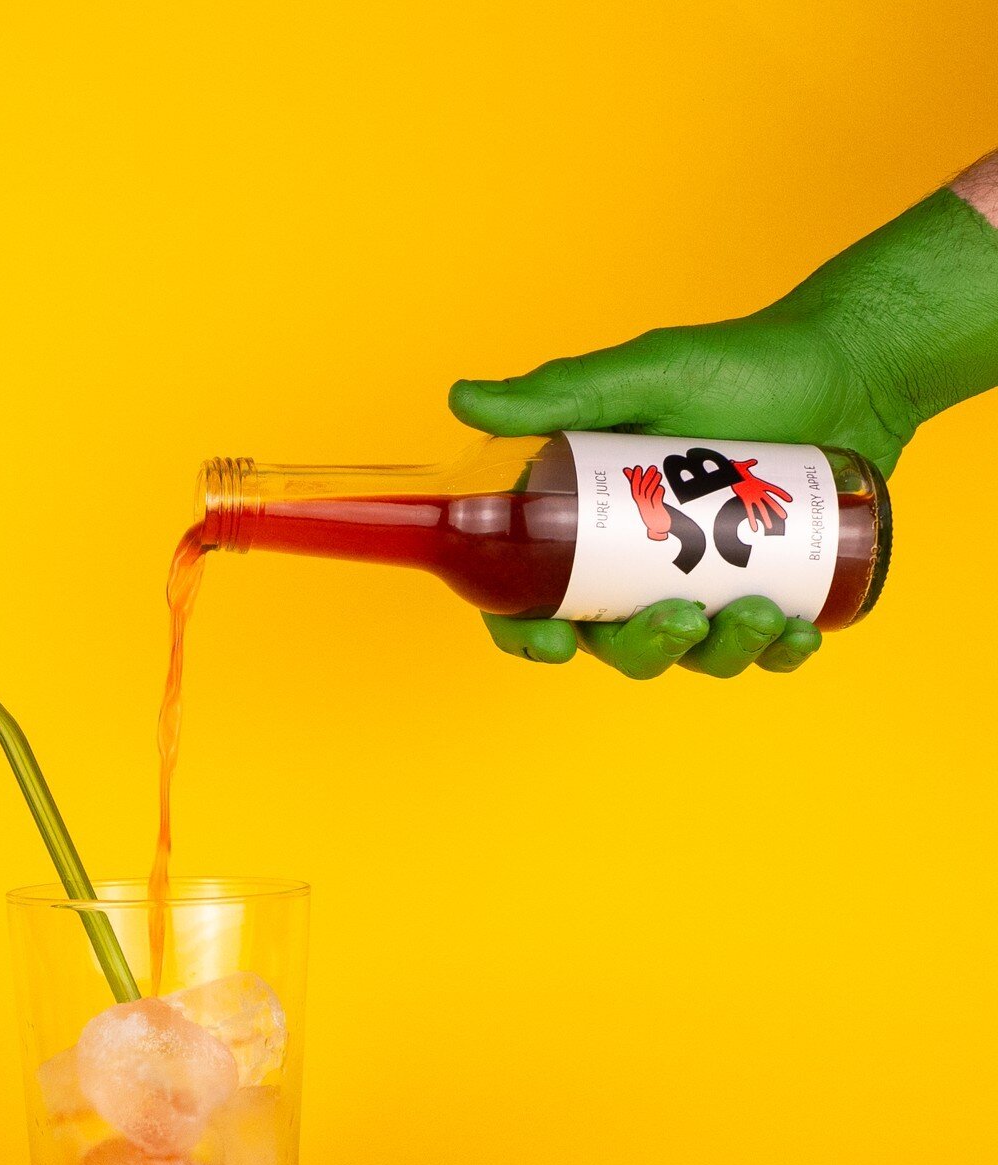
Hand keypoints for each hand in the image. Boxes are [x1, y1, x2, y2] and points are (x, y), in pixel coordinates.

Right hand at [449, 306, 901, 678]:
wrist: (851, 365)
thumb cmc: (743, 363)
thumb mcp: (646, 376)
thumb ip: (557, 393)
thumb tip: (462, 400)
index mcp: (586, 520)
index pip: (532, 593)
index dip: (527, 632)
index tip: (556, 641)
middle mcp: (636, 561)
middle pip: (613, 641)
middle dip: (645, 647)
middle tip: (685, 617)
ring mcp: (703, 580)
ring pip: (689, 652)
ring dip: (718, 653)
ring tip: (762, 612)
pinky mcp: (769, 589)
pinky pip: (761, 647)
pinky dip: (777, 652)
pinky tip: (797, 632)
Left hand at [730, 459, 791, 532]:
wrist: (727, 477)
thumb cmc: (735, 470)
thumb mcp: (742, 466)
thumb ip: (748, 464)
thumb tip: (753, 461)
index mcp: (760, 484)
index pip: (773, 489)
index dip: (781, 494)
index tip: (790, 500)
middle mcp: (758, 492)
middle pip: (769, 502)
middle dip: (777, 509)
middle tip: (784, 517)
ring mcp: (752, 498)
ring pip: (761, 509)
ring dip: (765, 517)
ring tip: (770, 527)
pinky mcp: (744, 501)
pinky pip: (749, 512)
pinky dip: (752, 520)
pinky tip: (754, 528)